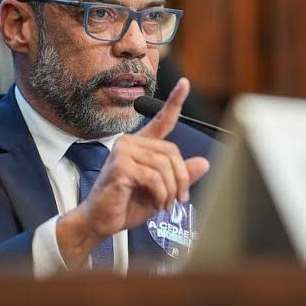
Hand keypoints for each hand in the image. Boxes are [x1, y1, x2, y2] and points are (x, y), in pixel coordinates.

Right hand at [56, 78, 209, 267]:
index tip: (185, 84)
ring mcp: (123, 152)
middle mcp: (130, 143)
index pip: (161, 120)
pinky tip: (156, 202)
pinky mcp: (120, 166)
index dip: (174, 102)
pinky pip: (154, 177)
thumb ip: (180, 175)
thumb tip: (204, 163)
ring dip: (170, 190)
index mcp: (140, 146)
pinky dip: (160, 194)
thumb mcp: (161, 190)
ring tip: (165, 203)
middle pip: (172, 152)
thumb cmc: (126, 204)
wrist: (100, 221)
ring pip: (164, 166)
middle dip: (181, 178)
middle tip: (179, 198)